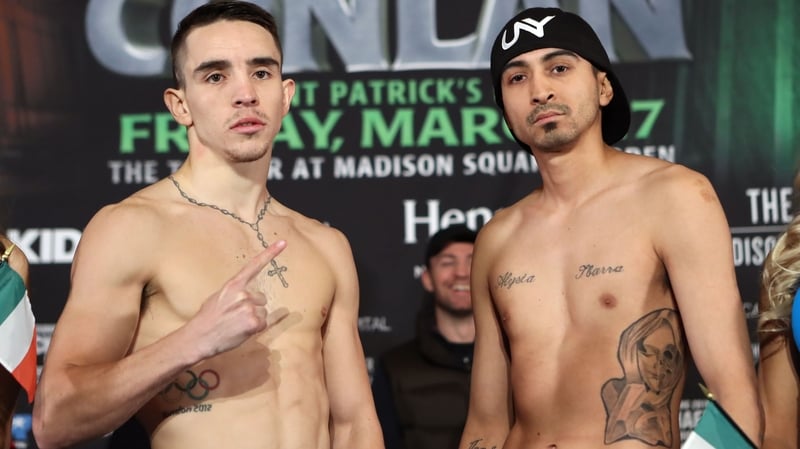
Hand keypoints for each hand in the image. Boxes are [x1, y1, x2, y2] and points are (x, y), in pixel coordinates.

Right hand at [190, 240, 287, 358]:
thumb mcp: (217, 297)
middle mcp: (243, 293)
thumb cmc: (206, 319)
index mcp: (233, 285)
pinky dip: (254, 329)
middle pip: (261, 298)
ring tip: (236, 324)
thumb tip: (243, 294)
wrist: (199, 337)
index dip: (270, 253)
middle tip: (235, 316)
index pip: (254, 266)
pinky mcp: (254, 321)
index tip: (283, 243)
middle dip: (253, 307)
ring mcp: (249, 307)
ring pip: (263, 312)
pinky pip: (263, 324)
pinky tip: (240, 330)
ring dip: (253, 319)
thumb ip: (233, 292)